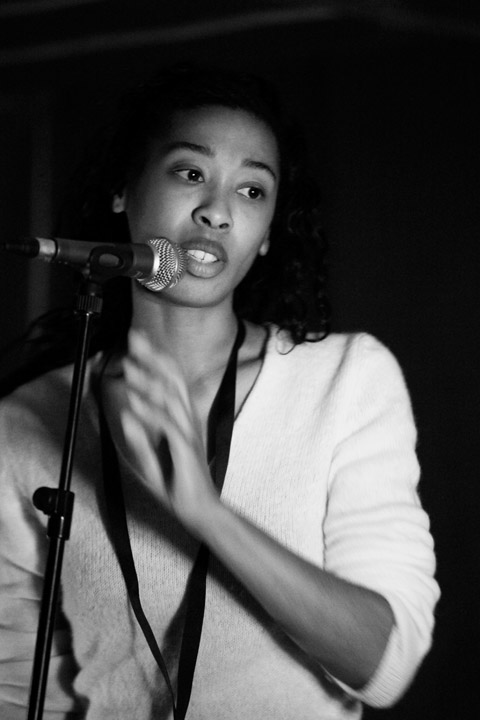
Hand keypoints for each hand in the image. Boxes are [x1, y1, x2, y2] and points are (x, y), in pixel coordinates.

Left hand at [120, 330, 218, 529]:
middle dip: (153, 358)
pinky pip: (167, 428)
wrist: (199, 510)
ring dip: (148, 382)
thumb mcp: (153, 460)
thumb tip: (127, 416)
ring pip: (169, 400)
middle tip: (133, 337)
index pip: (171, 382)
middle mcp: (187, 421)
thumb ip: (142, 439)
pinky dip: (149, 414)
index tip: (137, 343)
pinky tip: (133, 404)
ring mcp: (188, 435)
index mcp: (182, 420)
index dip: (156, 360)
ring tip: (127, 367)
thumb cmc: (178, 484)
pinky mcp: (185, 450)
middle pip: (172, 381)